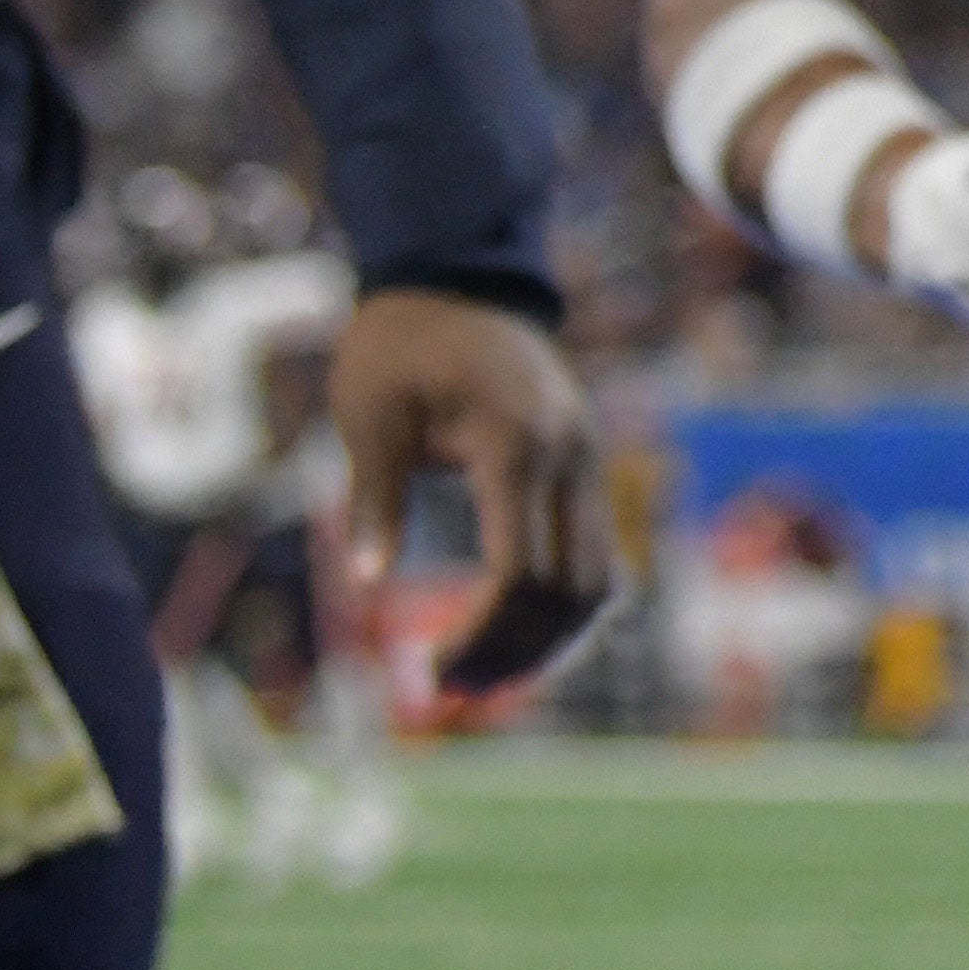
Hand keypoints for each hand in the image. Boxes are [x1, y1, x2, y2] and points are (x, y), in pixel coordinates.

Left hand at [324, 287, 609, 703]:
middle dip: (515, 653)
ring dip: (547, 638)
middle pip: (569, 591)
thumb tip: (369, 586)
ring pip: (599, 579)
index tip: (427, 672)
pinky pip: (595, 553)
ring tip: (483, 674)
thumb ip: (375, 499)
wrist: (457, 278)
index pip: (520, 573)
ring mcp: (588, 457)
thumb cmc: (398, 347)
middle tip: (449, 691)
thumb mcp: (369, 415)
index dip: (480, 636)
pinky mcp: (585, 462)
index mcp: (515, 444)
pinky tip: (513, 630)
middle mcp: (569, 455)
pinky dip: (561, 604)